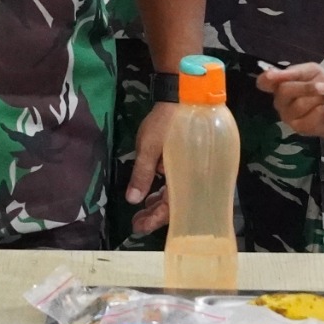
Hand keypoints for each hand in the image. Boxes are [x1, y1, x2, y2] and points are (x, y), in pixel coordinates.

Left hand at [125, 100, 178, 233]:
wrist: (184, 96)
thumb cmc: (166, 122)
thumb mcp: (149, 147)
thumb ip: (142, 174)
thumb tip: (133, 201)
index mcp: (185, 176)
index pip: (172, 207)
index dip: (155, 220)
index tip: (139, 228)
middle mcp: (191, 177)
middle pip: (174, 205)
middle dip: (154, 216)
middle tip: (136, 224)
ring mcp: (188, 170)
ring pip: (174, 195)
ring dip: (156, 205)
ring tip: (140, 214)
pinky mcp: (184, 162)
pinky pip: (175, 183)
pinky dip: (162, 191)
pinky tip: (149, 197)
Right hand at [255, 62, 323, 140]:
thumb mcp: (314, 72)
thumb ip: (295, 71)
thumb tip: (273, 72)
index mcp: (281, 85)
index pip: (264, 82)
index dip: (266, 78)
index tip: (272, 76)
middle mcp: (280, 101)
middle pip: (284, 90)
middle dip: (307, 87)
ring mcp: (288, 116)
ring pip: (301, 103)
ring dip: (321, 99)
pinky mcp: (299, 128)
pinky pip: (313, 115)